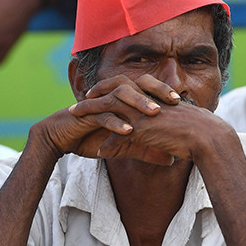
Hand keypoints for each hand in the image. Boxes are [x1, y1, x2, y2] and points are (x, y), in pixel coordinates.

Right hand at [38, 74, 176, 163]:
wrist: (60, 138)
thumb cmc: (91, 137)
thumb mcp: (124, 146)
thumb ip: (146, 150)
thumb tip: (171, 161)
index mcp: (122, 99)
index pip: (147, 89)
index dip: (165, 93)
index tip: (185, 104)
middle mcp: (111, 96)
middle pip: (137, 85)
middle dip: (156, 91)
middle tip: (175, 100)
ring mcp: (99, 103)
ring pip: (121, 96)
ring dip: (138, 103)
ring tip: (155, 113)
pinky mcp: (86, 113)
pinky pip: (103, 115)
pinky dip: (116, 122)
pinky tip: (128, 131)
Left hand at [82, 74, 234, 164]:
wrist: (208, 136)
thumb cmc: (199, 129)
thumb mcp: (177, 121)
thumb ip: (164, 120)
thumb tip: (160, 123)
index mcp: (153, 95)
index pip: (125, 85)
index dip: (109, 87)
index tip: (96, 91)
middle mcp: (145, 100)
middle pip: (111, 93)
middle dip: (92, 97)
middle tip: (77, 102)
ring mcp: (142, 113)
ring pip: (108, 110)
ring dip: (89, 115)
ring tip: (73, 119)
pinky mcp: (142, 129)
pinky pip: (117, 135)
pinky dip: (107, 144)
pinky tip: (98, 152)